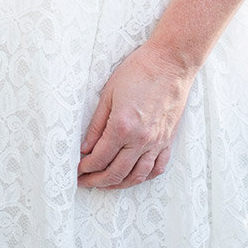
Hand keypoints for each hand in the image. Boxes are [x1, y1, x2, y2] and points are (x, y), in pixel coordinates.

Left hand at [77, 43, 194, 189]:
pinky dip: (144, 177)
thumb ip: (97, 124)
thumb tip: (86, 147)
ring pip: (137, 176)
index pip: (100, 158)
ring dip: (119, 184)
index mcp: (123, 127)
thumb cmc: (137, 72)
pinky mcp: (168, 140)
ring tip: (105, 184)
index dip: (86, 168)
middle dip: (97, 181)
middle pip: (116, 172)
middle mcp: (141, 140)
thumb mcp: (108, 94)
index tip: (77, 170)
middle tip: (85, 182)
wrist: (170, 64)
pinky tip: (133, 177)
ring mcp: (157, 142)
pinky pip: (157, 168)